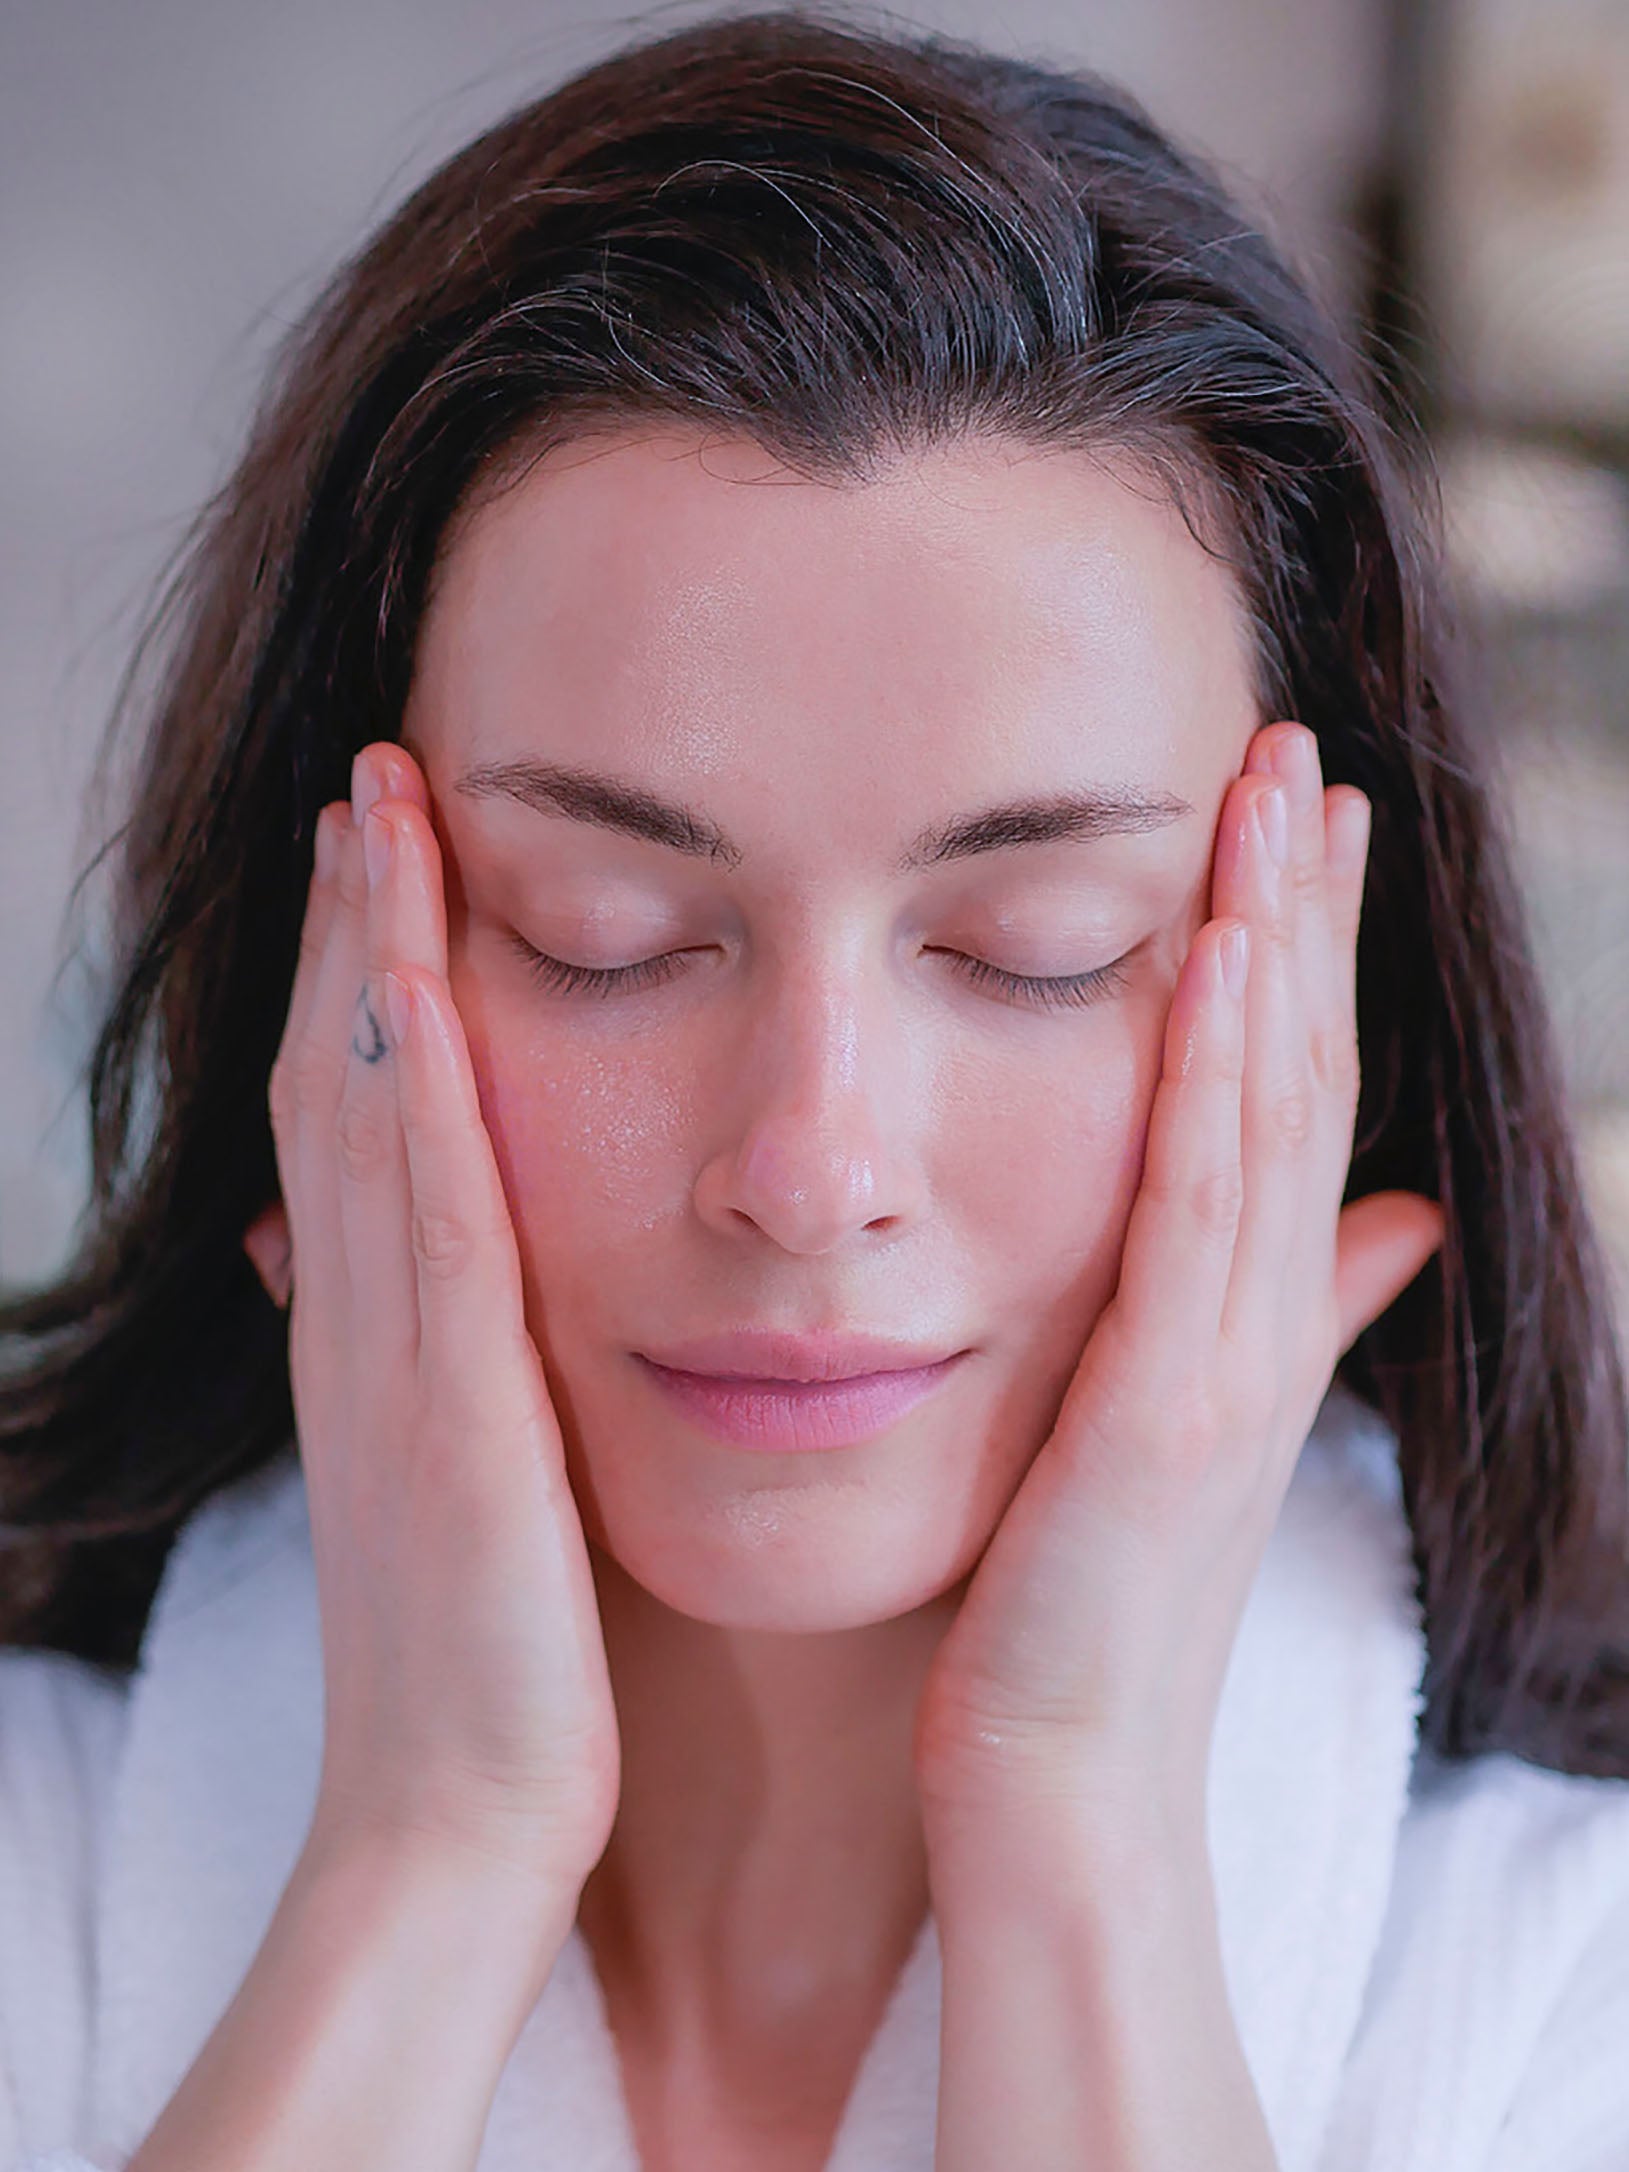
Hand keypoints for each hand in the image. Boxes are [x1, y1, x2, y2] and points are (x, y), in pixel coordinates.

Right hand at [250, 742, 620, 1896]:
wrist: (458, 1832)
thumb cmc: (498, 1677)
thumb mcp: (475, 1506)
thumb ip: (474, 1397)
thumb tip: (489, 1314)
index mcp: (381, 1349)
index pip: (361, 1128)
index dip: (362, 985)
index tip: (391, 863)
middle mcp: (360, 1326)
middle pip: (338, 1083)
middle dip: (347, 927)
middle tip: (368, 783)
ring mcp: (386, 1356)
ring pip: (360, 1110)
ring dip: (361, 951)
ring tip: (377, 809)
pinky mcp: (443, 1401)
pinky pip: (421, 1202)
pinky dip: (406, 1073)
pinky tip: (411, 964)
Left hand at [913, 720, 1443, 1849]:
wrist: (1057, 1772)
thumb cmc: (1087, 1602)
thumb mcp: (1181, 1427)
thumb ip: (1280, 1313)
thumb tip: (1391, 1226)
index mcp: (1247, 1308)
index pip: (1291, 1091)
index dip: (1306, 949)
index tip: (1295, 817)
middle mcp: (1259, 1314)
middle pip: (1300, 1069)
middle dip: (1302, 905)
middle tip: (1296, 749)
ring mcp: (1228, 1356)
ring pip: (1268, 1112)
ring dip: (1277, 946)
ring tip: (1272, 797)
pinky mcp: (1171, 1406)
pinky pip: (1199, 1210)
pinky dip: (1220, 1080)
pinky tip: (1219, 962)